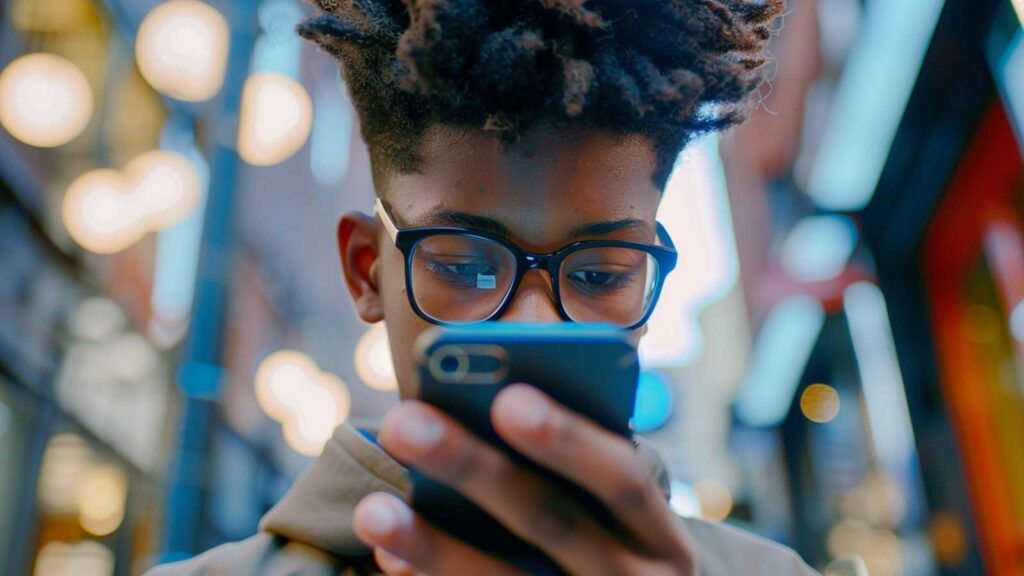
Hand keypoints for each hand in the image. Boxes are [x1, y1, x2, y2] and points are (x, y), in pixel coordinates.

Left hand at [352, 384, 697, 574]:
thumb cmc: (614, 546)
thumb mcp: (618, 517)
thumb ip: (577, 469)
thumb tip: (492, 406)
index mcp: (661, 537)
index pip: (622, 479)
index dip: (569, 440)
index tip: (507, 398)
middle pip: (553, 523)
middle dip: (475, 469)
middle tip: (403, 422)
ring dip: (435, 545)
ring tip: (373, 507)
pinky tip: (389, 557)